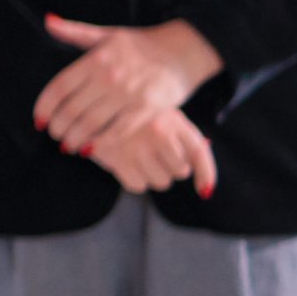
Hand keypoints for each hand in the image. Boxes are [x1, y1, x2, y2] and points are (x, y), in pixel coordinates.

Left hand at [34, 16, 222, 151]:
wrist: (184, 50)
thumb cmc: (141, 44)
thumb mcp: (107, 34)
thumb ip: (75, 32)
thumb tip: (48, 21)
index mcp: (94, 60)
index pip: (60, 87)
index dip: (45, 107)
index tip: (39, 119)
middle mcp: (108, 77)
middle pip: (72, 109)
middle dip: (58, 127)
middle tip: (54, 135)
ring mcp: (128, 94)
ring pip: (92, 123)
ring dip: (76, 138)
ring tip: (68, 145)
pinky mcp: (147, 109)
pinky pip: (118, 131)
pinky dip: (102, 142)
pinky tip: (92, 148)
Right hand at [86, 110, 217, 197]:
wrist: (90, 105)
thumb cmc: (133, 115)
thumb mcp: (162, 117)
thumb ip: (184, 141)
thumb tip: (204, 186)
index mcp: (173, 120)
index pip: (198, 152)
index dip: (206, 174)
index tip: (204, 190)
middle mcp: (158, 132)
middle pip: (179, 172)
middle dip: (169, 169)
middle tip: (154, 157)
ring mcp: (138, 146)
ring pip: (160, 181)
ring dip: (151, 175)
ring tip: (138, 159)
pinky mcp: (118, 158)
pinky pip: (138, 185)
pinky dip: (133, 180)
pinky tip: (125, 164)